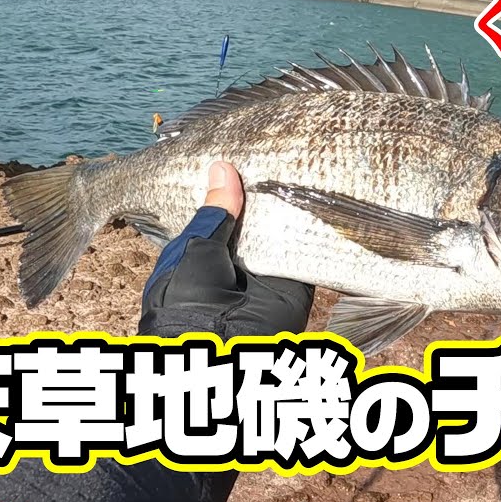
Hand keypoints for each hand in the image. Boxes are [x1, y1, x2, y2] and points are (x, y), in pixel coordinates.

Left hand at [138, 161, 314, 338]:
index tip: (241, 155)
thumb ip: (215, 214)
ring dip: (286, 209)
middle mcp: (233, 263)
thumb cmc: (186, 302)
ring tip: (297, 162)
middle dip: (260, 196)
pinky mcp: (293, 283)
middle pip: (252, 222)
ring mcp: (264, 273)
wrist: (217, 349)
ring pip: (278, 234)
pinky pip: (302, 252)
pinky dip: (308, 229)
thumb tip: (222, 169)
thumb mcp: (194, 249)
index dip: (229, 190)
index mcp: (199, 256)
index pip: (219, 216)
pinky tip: (314, 193)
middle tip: (275, 152)